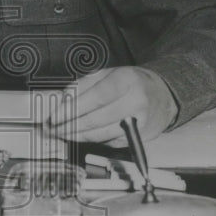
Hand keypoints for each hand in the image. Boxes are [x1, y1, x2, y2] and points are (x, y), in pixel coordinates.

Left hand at [47, 66, 178, 143]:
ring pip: (101, 134)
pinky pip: (108, 141)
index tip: (55, 116)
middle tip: (52, 128)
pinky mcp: (138, 138)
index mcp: (127, 80)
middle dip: (70, 125)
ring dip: (77, 136)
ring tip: (60, 133)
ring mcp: (138, 123)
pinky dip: (91, 139)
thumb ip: (84, 84)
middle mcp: (136, 102)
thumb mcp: (108, 73)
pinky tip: (80, 135)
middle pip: (96, 119)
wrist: (163, 96)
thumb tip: (63, 100)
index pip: (96, 97)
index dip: (73, 109)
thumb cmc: (131, 82)